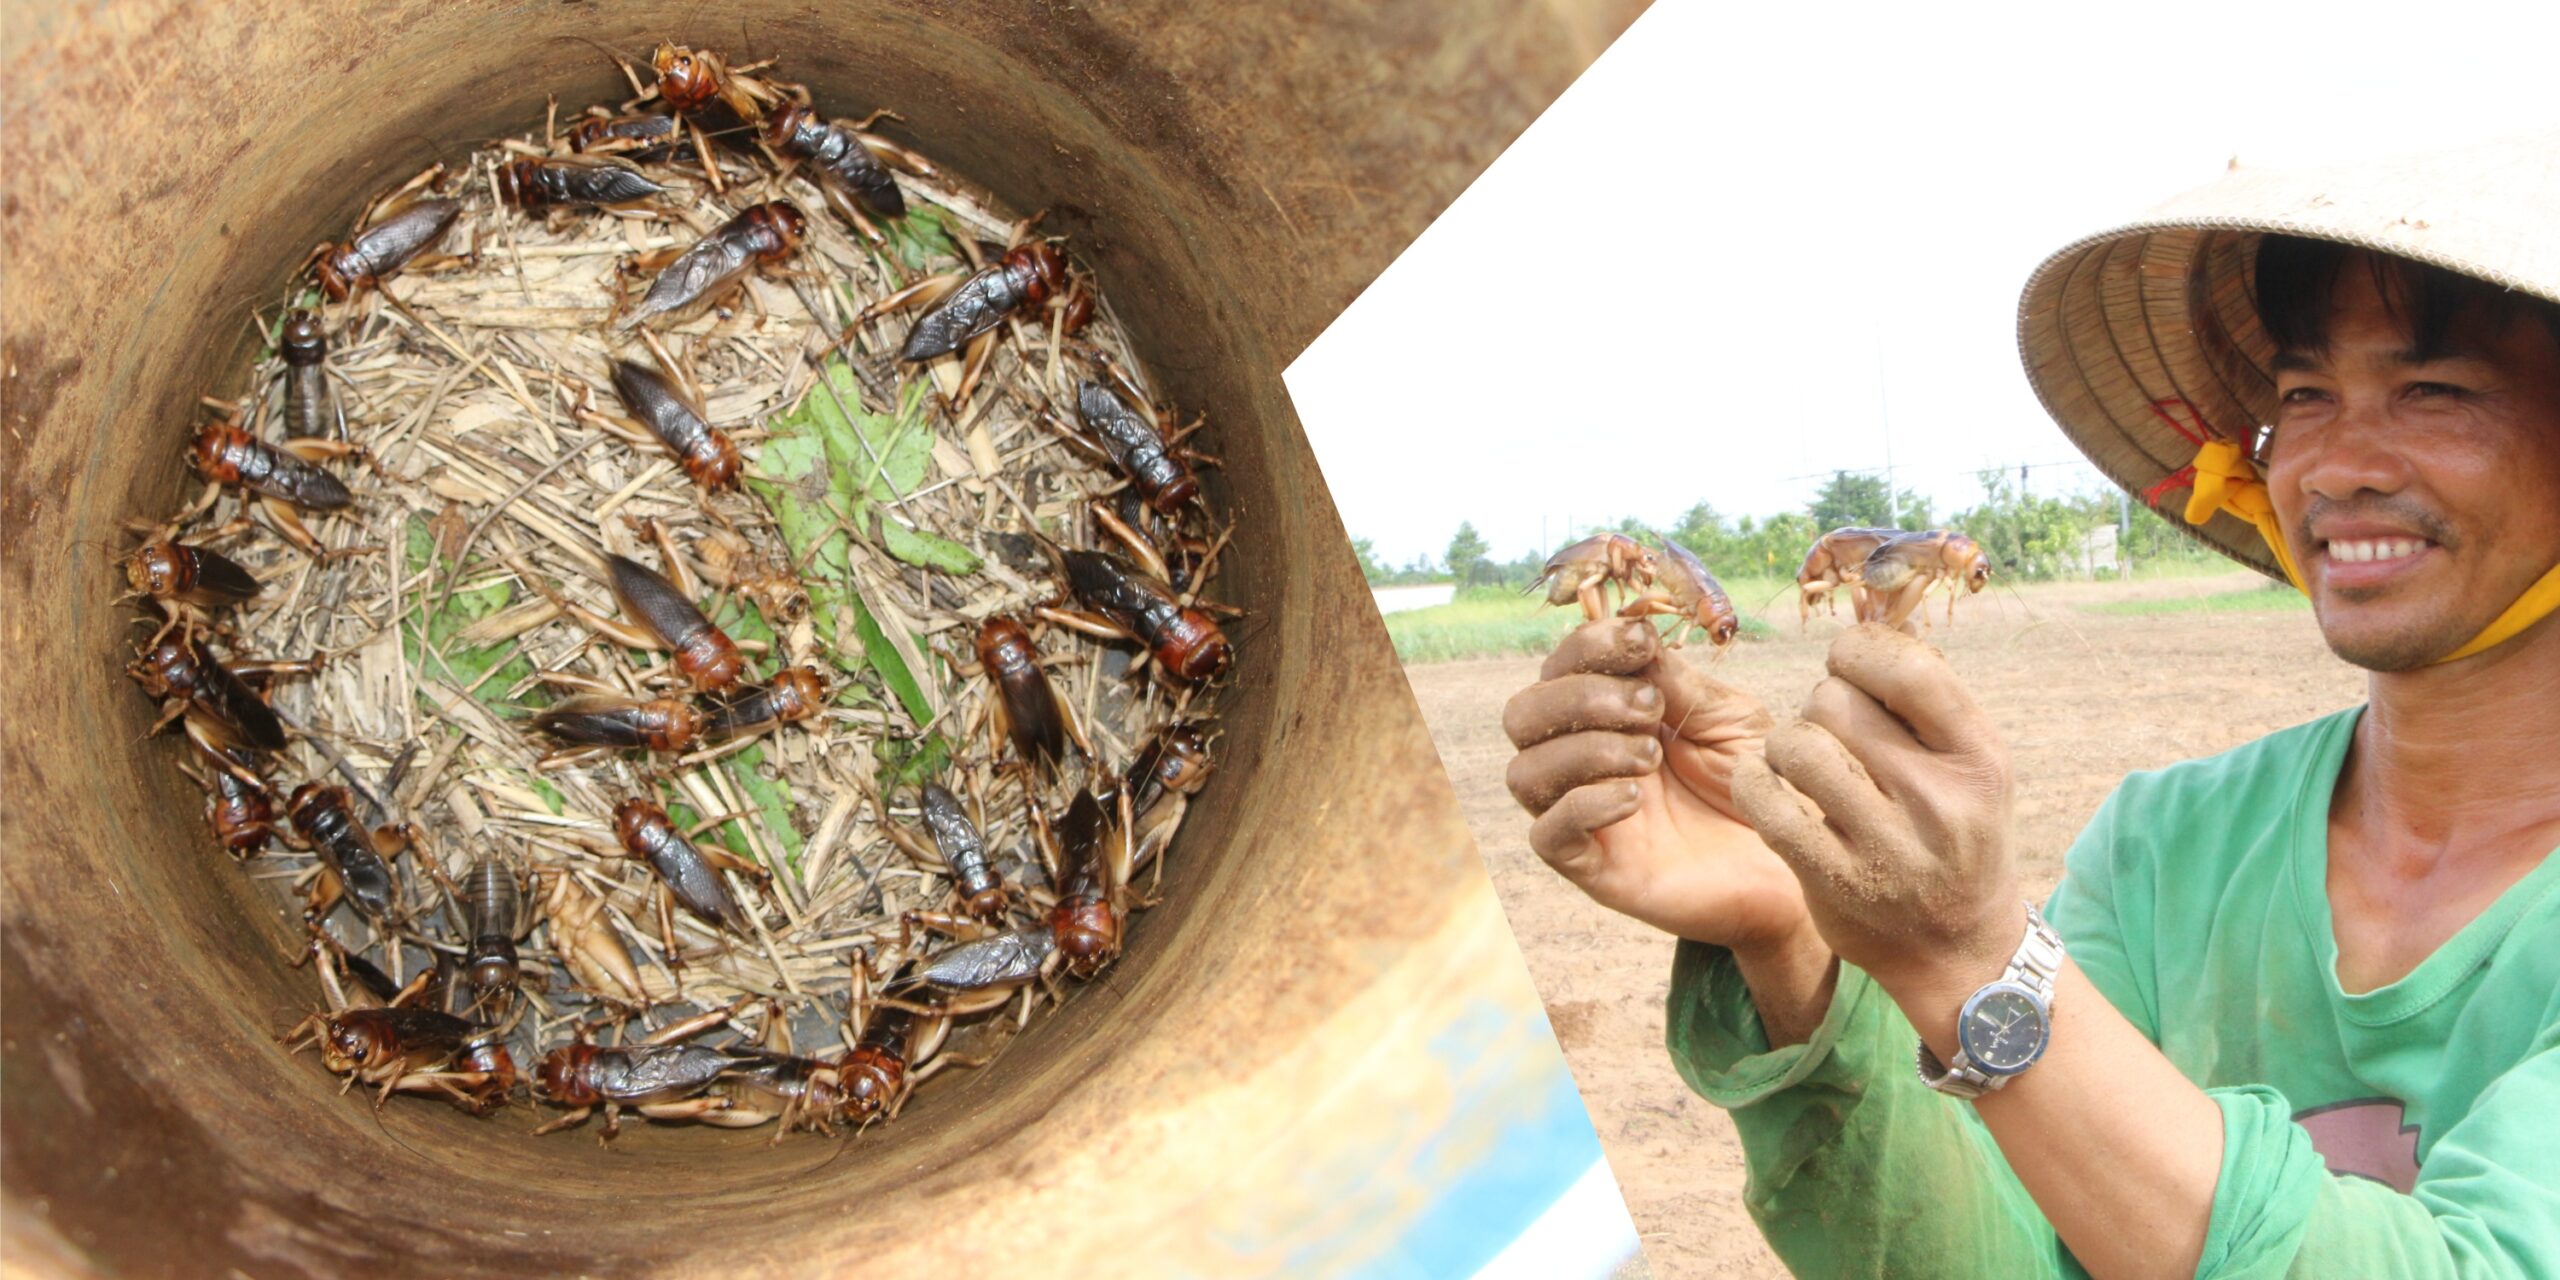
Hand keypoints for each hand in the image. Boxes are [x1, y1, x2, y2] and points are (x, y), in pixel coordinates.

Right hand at [1503, 618, 1806, 952]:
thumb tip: (1632, 636)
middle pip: (1522, 715)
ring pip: (1525, 772)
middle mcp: (1585, 762)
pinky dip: (1582, 806)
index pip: (1560, 668)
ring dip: (1583, 750)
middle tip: (1649, 710)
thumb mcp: (1729, 717)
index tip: (1639, 643)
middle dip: (1578, 698)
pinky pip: (1547, 836)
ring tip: (1650, 758)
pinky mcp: (1594, 869)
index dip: (1587, 646)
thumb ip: (1677, 681)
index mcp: (1611, 716)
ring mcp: (1584, 816)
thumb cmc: (1762, 785)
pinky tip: (1634, 798)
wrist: (1798, 861)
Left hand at [1728, 624, 2019, 1010]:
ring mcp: (1888, 847)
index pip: (1906, 666)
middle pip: (1835, 701)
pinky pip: (1767, 805)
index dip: (1858, 651)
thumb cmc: (1955, 834)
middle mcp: (1940, 801)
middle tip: (1828, 732)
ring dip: (1781, 745)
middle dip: (1818, 705)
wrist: (1958, 948)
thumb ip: (1925, 702)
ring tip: (1796, 762)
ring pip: (1795, 745)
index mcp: (1979, 757)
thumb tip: (1864, 620)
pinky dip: (1753, 787)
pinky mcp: (1836, 882)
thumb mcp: (1970, 766)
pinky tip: (1766, 791)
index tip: (1849, 669)